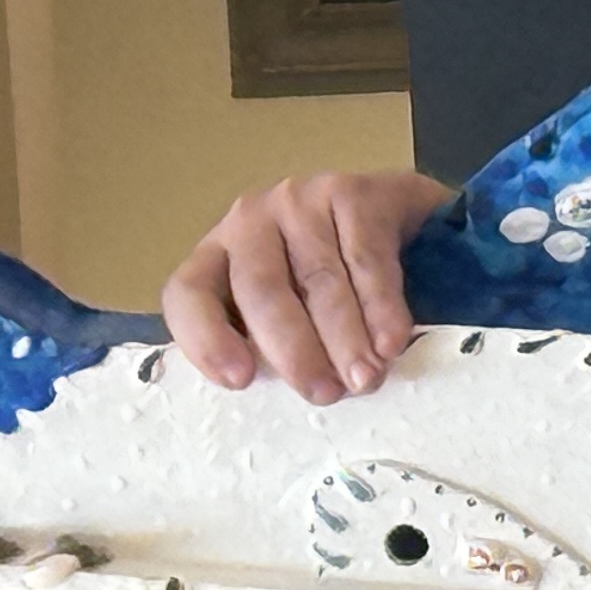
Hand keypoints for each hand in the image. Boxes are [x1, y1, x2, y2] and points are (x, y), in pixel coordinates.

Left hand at [159, 170, 455, 402]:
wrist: (400, 219)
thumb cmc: (333, 283)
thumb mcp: (291, 313)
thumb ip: (275, 346)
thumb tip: (289, 397)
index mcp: (218, 257)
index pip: (189, 293)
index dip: (207, 337)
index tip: (240, 381)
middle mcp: (249, 223)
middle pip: (261, 291)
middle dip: (294, 350)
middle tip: (324, 394)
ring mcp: (299, 201)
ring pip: (318, 279)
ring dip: (345, 338)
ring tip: (365, 380)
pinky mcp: (351, 192)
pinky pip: (365, 260)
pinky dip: (380, 308)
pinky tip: (391, 343)